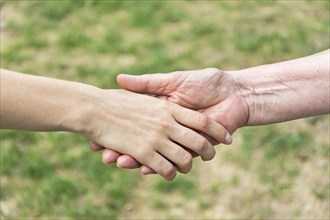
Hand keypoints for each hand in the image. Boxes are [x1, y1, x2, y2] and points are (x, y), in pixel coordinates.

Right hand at [93, 68, 246, 173]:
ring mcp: (179, 139)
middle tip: (106, 156)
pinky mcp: (191, 150)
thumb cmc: (206, 82)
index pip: (138, 123)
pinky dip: (162, 170)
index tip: (102, 135)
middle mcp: (170, 127)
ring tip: (123, 162)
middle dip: (128, 151)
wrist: (236, 93)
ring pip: (160, 157)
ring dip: (144, 163)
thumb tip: (119, 78)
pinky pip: (172, 164)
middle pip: (145, 144)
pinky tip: (150, 169)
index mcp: (165, 111)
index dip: (121, 130)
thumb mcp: (172, 80)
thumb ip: (148, 82)